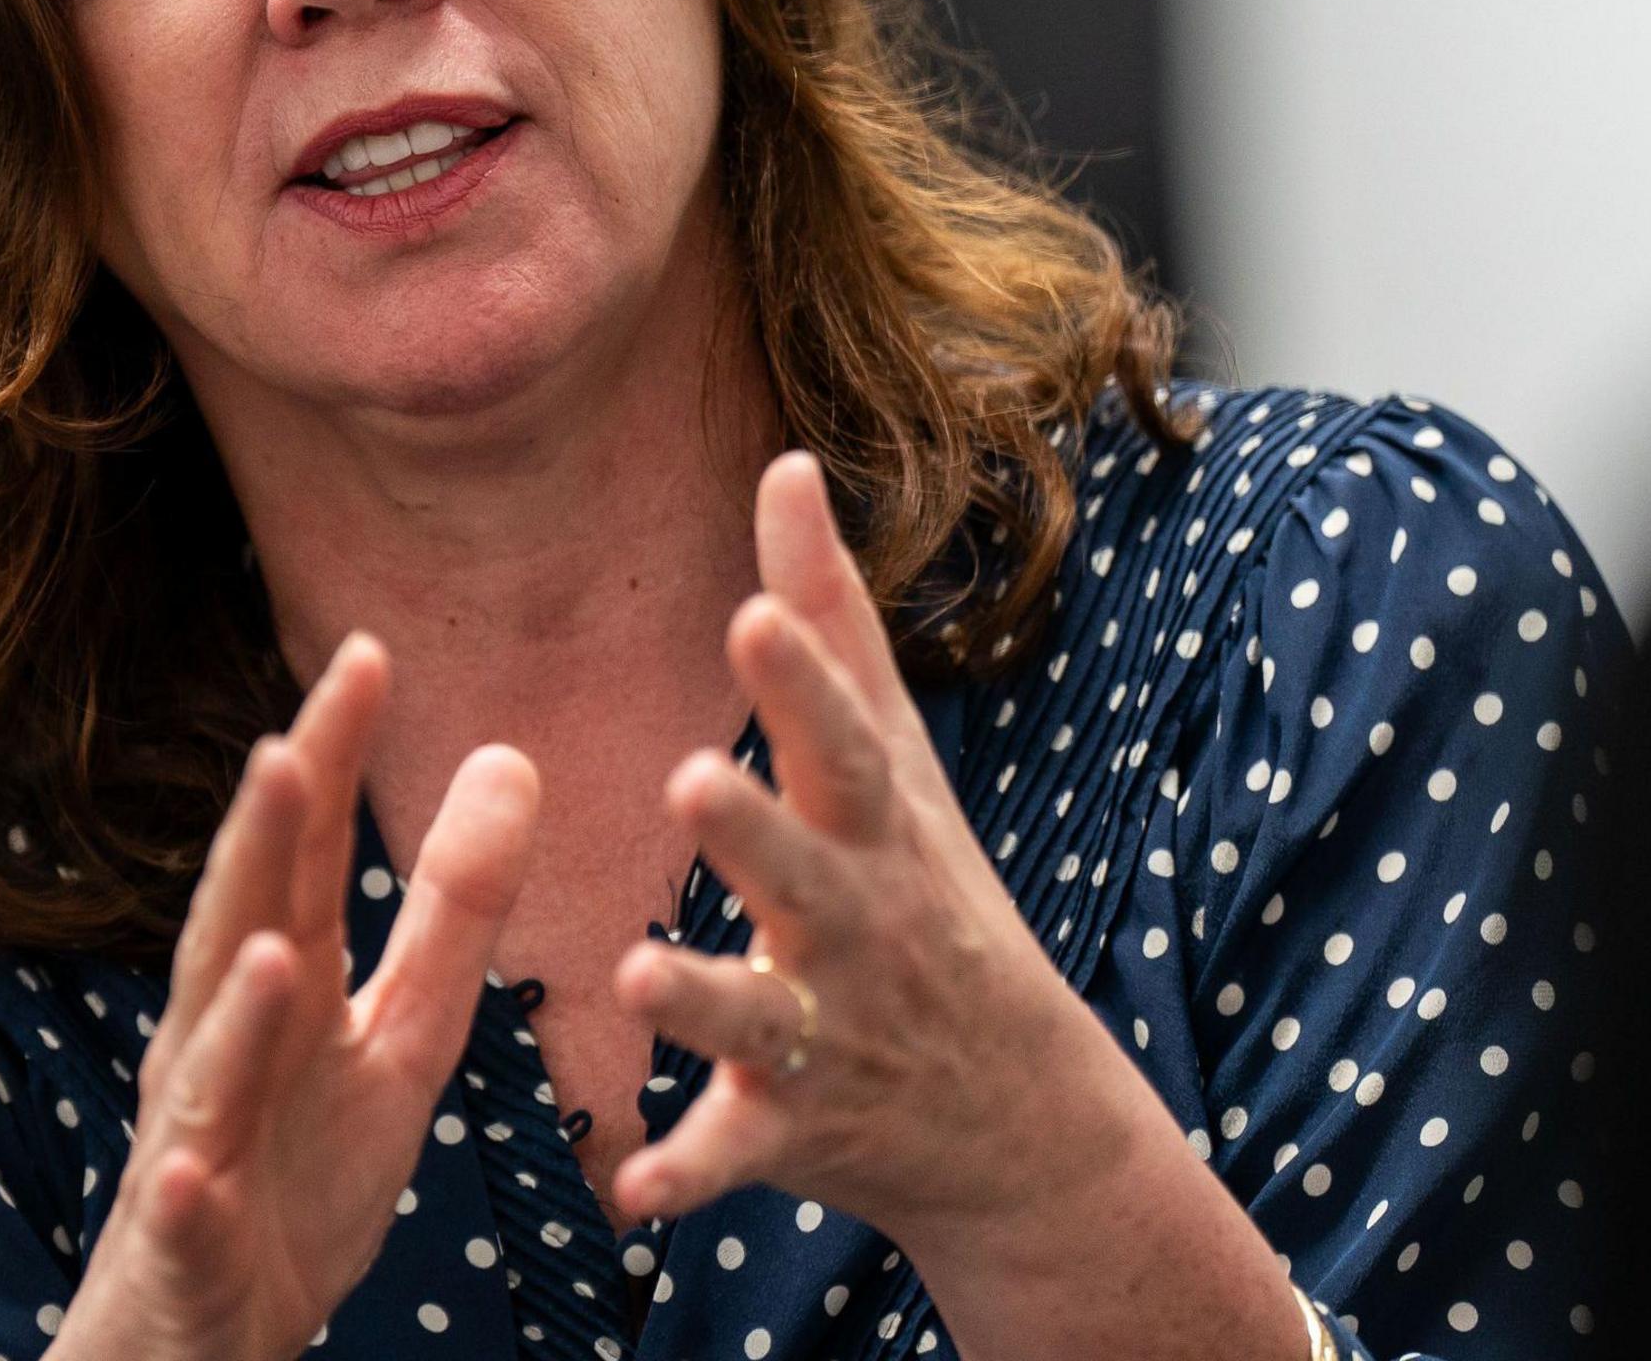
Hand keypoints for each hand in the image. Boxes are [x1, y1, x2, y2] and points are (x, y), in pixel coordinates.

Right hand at [52, 636, 538, 1360]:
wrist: (205, 1335)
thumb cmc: (296, 1177)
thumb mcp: (402, 1041)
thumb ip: (451, 912)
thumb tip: (510, 757)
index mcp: (281, 993)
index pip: (302, 858)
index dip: (327, 762)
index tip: (367, 654)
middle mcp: (220, 1049)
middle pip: (239, 933)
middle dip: (257, 852)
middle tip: (287, 748)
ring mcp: (194, 1149)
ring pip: (206, 1074)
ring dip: (232, 1016)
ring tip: (272, 948)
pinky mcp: (188, 1249)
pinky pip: (186, 1221)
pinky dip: (185, 1192)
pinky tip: (188, 1168)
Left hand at [606, 453, 1309, 1360]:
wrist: (1021, 1122)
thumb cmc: (932, 898)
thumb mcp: (895, 761)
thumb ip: (827, 618)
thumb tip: (784, 461)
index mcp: (874, 830)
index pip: (842, 746)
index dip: (802, 683)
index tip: (753, 616)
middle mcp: (857, 926)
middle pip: (804, 873)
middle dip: (754, 834)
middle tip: (689, 781)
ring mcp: (829, 1034)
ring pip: (757, 1017)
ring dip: (702, 999)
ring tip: (639, 978)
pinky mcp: (793, 1131)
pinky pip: (732, 1157)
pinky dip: (686, 1173)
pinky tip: (629, 1190)